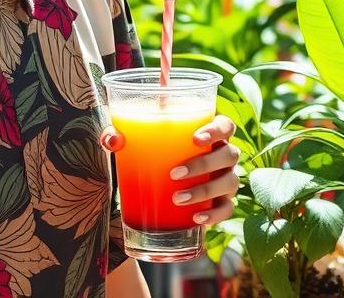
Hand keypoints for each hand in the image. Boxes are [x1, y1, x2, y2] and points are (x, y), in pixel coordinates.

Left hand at [100, 116, 239, 226]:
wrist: (156, 177)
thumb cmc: (150, 148)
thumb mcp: (132, 138)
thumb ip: (118, 134)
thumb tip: (113, 140)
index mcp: (207, 130)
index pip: (225, 124)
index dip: (216, 130)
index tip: (196, 139)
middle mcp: (222, 152)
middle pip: (229, 154)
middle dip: (203, 165)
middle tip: (174, 173)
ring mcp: (225, 177)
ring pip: (230, 182)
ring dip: (205, 191)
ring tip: (178, 199)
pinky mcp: (222, 201)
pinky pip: (227, 209)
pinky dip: (214, 215)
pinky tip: (196, 218)